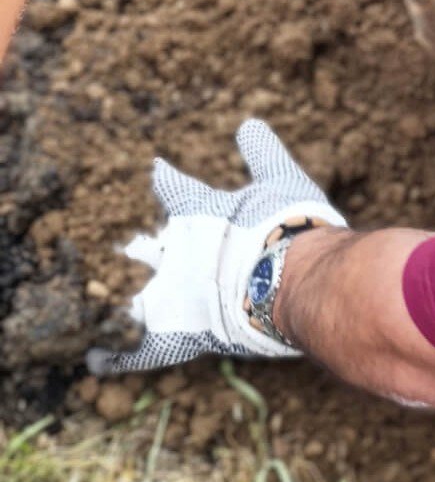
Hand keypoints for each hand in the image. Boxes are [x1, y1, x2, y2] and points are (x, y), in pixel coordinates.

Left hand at [88, 119, 346, 374]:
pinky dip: (117, 356)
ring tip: (102, 302)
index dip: (165, 178)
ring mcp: (174, 296)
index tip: (156, 169)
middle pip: (149, 248)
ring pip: (135, 297)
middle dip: (141, 247)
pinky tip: (95, 359)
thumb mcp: (281, 178)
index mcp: (198, 212)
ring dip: (122, 299)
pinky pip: (140, 350)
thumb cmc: (287, 224)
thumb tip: (248, 122)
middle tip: (133, 247)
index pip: (175, 188)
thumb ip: (262, 152)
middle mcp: (177, 255)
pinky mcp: (180, 335)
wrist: (293, 277)